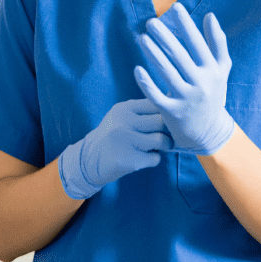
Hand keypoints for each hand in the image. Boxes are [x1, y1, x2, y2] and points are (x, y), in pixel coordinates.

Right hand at [58, 98, 173, 199]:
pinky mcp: (128, 160)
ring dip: (165, 145)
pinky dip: (154, 159)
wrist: (88, 160)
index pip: (155, 103)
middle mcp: (124, 122)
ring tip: (160, 146)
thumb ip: (143, 110)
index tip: (167, 119)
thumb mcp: (122, 116)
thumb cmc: (113, 135)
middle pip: (161, 121)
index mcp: (124, 108)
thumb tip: (171, 102)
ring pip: (161, 140)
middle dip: (169, 129)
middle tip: (168, 135)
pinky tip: (145, 157)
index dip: (166, 112)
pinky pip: (155, 158)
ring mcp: (125, 141)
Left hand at [133, 2, 235, 155]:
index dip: (186, 25)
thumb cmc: (213, 94)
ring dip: (152, 53)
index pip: (198, 44)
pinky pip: (156, 95)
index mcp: (213, 71)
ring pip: (166, 72)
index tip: (175, 7)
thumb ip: (218, 43)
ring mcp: (186, 99)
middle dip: (164, 36)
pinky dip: (146, 82)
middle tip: (151, 22)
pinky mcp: (172, 112)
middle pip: (179, 55)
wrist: (209, 132)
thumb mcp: (221, 70)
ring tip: (142, 37)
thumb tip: (210, 16)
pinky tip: (137, 68)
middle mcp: (201, 84)